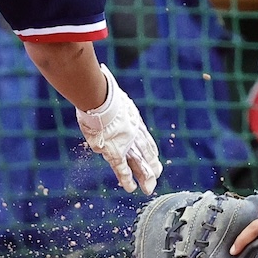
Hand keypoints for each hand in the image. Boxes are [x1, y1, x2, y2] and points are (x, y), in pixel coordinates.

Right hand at [77, 68, 161, 193]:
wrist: (100, 99)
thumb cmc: (102, 89)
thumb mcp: (109, 86)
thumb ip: (107, 82)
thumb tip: (101, 69)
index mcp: (132, 120)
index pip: (144, 138)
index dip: (149, 150)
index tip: (154, 159)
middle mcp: (133, 133)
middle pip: (144, 153)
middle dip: (150, 166)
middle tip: (157, 177)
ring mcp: (125, 143)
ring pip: (137, 163)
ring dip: (144, 176)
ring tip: (149, 187)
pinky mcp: (114, 151)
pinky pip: (122, 169)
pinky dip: (127, 179)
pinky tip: (132, 189)